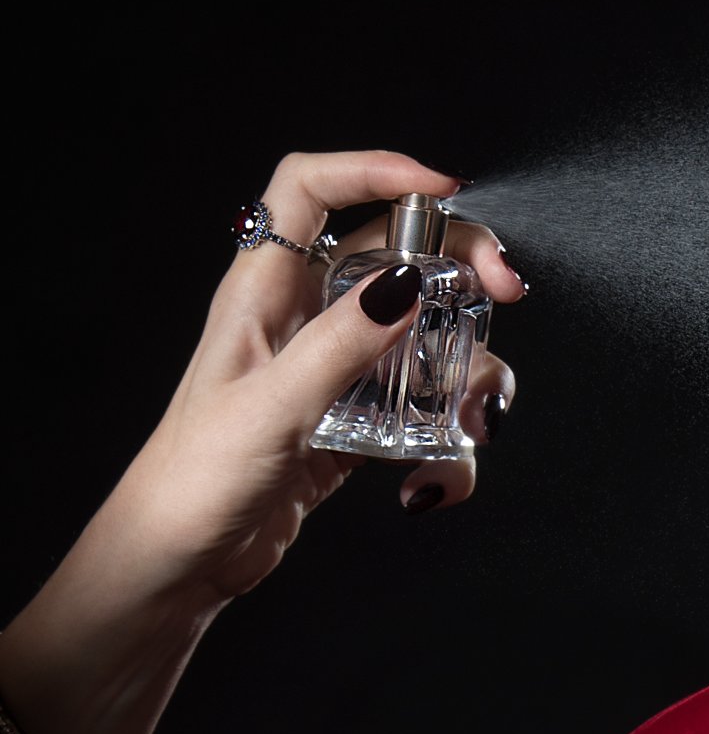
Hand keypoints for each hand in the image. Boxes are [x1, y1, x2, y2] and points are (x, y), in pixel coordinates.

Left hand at [117, 149, 526, 606]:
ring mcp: (332, 367)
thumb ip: (341, 345)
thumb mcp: (273, 408)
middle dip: (461, 266)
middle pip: (396, 252)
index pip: (313, 188)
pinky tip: (433, 479)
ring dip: (466, 369)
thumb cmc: (196, 480)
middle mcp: (302, 316)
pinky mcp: (352, 421)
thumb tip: (407, 283)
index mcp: (263, 289)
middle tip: (506, 293)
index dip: (376, 169)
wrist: (178, 564)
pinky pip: (418, 406)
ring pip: (423, 332)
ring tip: (475, 419)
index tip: (448, 191)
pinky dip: (446, 440)